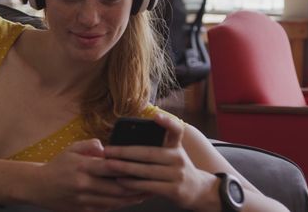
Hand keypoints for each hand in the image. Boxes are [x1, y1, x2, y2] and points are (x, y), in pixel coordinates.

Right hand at [31, 138, 147, 211]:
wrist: (38, 187)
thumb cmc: (58, 165)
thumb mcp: (71, 149)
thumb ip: (89, 145)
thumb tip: (105, 147)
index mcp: (82, 167)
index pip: (109, 167)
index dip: (128, 167)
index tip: (143, 165)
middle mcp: (84, 185)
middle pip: (116, 188)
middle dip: (136, 186)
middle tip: (153, 182)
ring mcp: (84, 200)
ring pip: (114, 201)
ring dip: (132, 198)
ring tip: (147, 192)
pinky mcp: (83, 210)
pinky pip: (106, 209)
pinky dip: (120, 205)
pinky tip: (131, 200)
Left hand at [103, 113, 219, 210]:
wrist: (199, 190)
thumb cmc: (176, 169)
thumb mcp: (173, 155)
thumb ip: (157, 148)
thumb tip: (127, 143)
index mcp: (176, 147)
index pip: (176, 130)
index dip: (167, 122)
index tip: (155, 116)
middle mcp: (178, 158)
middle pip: (149, 153)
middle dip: (125, 152)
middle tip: (108, 150)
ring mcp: (177, 175)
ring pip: (147, 170)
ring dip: (125, 168)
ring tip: (109, 165)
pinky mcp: (174, 190)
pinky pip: (149, 186)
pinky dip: (133, 184)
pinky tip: (121, 181)